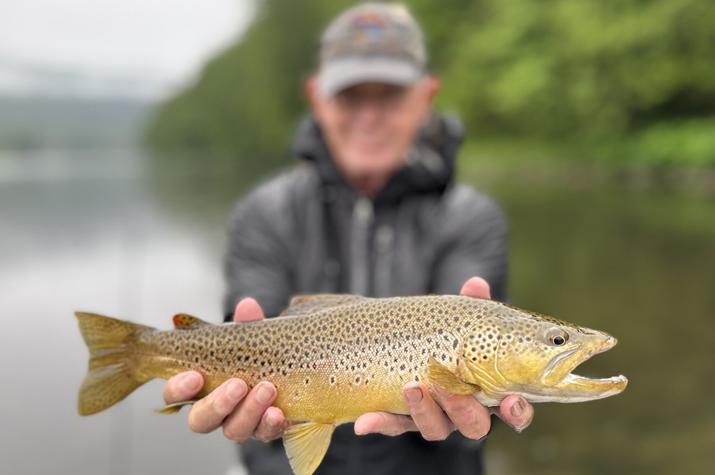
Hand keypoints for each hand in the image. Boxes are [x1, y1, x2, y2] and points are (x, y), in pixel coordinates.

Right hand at [162, 298, 287, 441]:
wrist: (289, 372)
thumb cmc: (256, 355)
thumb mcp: (250, 337)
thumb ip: (246, 325)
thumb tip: (247, 307)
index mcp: (200, 387)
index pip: (174, 395)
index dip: (179, 388)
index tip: (195, 376)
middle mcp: (215, 410)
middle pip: (201, 420)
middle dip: (218, 404)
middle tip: (237, 385)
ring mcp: (239, 423)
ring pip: (233, 430)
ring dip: (249, 410)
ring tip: (267, 389)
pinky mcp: (264, 429)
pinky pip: (264, 434)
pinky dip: (270, 424)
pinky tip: (278, 412)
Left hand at [353, 277, 534, 439]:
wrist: (409, 343)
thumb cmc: (451, 335)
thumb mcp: (461, 319)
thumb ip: (472, 304)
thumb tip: (475, 284)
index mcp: (491, 392)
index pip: (513, 411)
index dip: (517, 411)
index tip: (512, 402)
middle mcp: (466, 412)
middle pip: (473, 424)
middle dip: (463, 408)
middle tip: (449, 385)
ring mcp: (436, 418)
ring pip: (436, 428)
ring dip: (424, 410)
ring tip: (411, 386)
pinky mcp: (404, 419)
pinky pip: (394, 425)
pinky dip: (380, 423)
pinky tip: (364, 422)